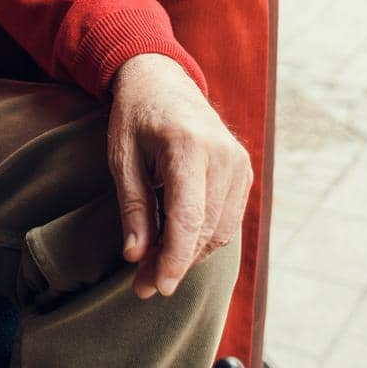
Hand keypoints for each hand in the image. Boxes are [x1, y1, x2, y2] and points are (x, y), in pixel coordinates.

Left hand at [106, 53, 252, 298]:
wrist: (162, 80)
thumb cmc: (135, 116)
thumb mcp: (122, 158)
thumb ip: (133, 208)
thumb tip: (136, 257)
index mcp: (189, 146)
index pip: (188, 217)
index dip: (174, 259)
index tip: (156, 287)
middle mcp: (224, 155)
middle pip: (206, 230)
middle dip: (175, 262)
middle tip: (142, 285)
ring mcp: (239, 162)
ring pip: (220, 231)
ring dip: (189, 255)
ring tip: (153, 269)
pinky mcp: (244, 170)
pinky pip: (227, 219)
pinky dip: (202, 238)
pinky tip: (175, 244)